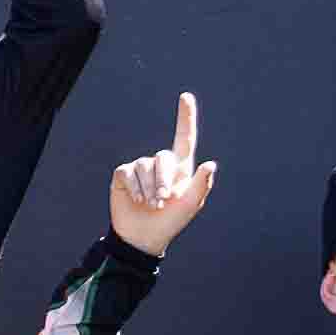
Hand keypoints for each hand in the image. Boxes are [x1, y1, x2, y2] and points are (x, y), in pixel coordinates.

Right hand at [109, 89, 215, 255]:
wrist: (143, 237)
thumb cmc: (170, 221)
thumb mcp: (190, 205)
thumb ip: (201, 185)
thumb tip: (211, 164)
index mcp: (180, 168)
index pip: (184, 138)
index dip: (185, 117)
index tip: (185, 97)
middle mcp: (160, 164)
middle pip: (164, 157)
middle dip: (164, 180)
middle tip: (162, 200)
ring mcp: (141, 168)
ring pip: (145, 165)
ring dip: (149, 188)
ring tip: (151, 204)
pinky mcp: (124, 174)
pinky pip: (128, 171)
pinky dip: (134, 187)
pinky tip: (137, 200)